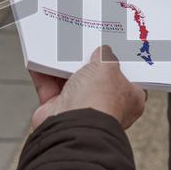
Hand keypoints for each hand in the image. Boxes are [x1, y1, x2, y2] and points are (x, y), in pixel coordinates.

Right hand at [31, 46, 146, 129]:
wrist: (72, 126)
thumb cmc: (99, 100)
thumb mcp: (108, 67)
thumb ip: (106, 56)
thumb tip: (103, 52)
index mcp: (129, 100)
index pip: (130, 80)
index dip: (123, 64)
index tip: (115, 48)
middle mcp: (105, 107)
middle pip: (97, 78)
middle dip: (89, 62)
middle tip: (85, 43)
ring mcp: (81, 110)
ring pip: (71, 82)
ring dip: (64, 66)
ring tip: (62, 47)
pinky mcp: (58, 111)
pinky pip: (49, 88)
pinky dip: (44, 74)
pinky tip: (40, 59)